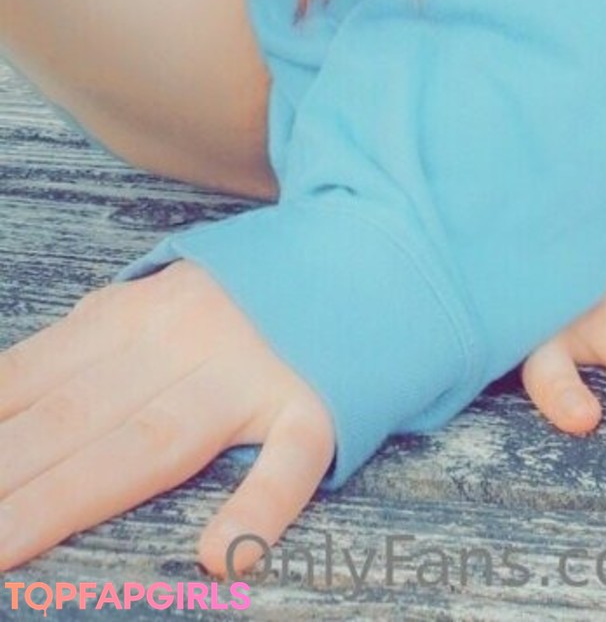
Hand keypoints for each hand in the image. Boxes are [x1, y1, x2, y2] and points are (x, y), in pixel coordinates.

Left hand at [0, 261, 334, 575]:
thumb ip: (99, 340)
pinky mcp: (319, 402)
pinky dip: (258, 505)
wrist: (383, 235)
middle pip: (73, 416)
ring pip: (152, 440)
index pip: (32, 380)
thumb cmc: (264, 285)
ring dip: (69, 496)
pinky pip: (289, 457)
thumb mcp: (167, 294)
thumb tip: (22, 379)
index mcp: (137, 312)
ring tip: (3, 548)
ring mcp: (251, 371)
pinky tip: (219, 556)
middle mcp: (183, 338)